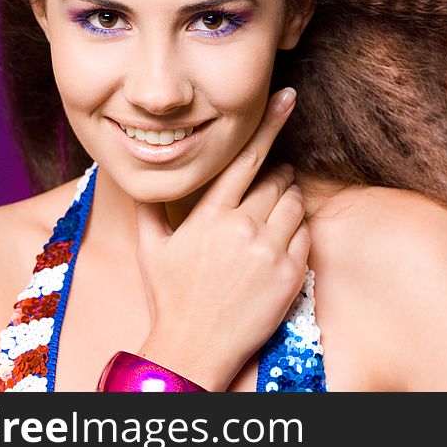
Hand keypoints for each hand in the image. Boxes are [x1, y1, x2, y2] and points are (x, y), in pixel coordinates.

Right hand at [132, 87, 310, 390]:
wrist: (193, 349)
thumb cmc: (170, 297)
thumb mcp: (150, 249)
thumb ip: (149, 208)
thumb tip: (140, 179)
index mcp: (210, 215)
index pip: (245, 157)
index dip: (269, 123)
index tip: (287, 97)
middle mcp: (243, 228)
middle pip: (277, 177)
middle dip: (276, 176)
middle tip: (267, 187)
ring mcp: (270, 251)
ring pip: (296, 202)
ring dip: (289, 199)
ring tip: (271, 214)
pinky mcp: (291, 274)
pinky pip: (306, 233)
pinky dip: (298, 229)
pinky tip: (279, 242)